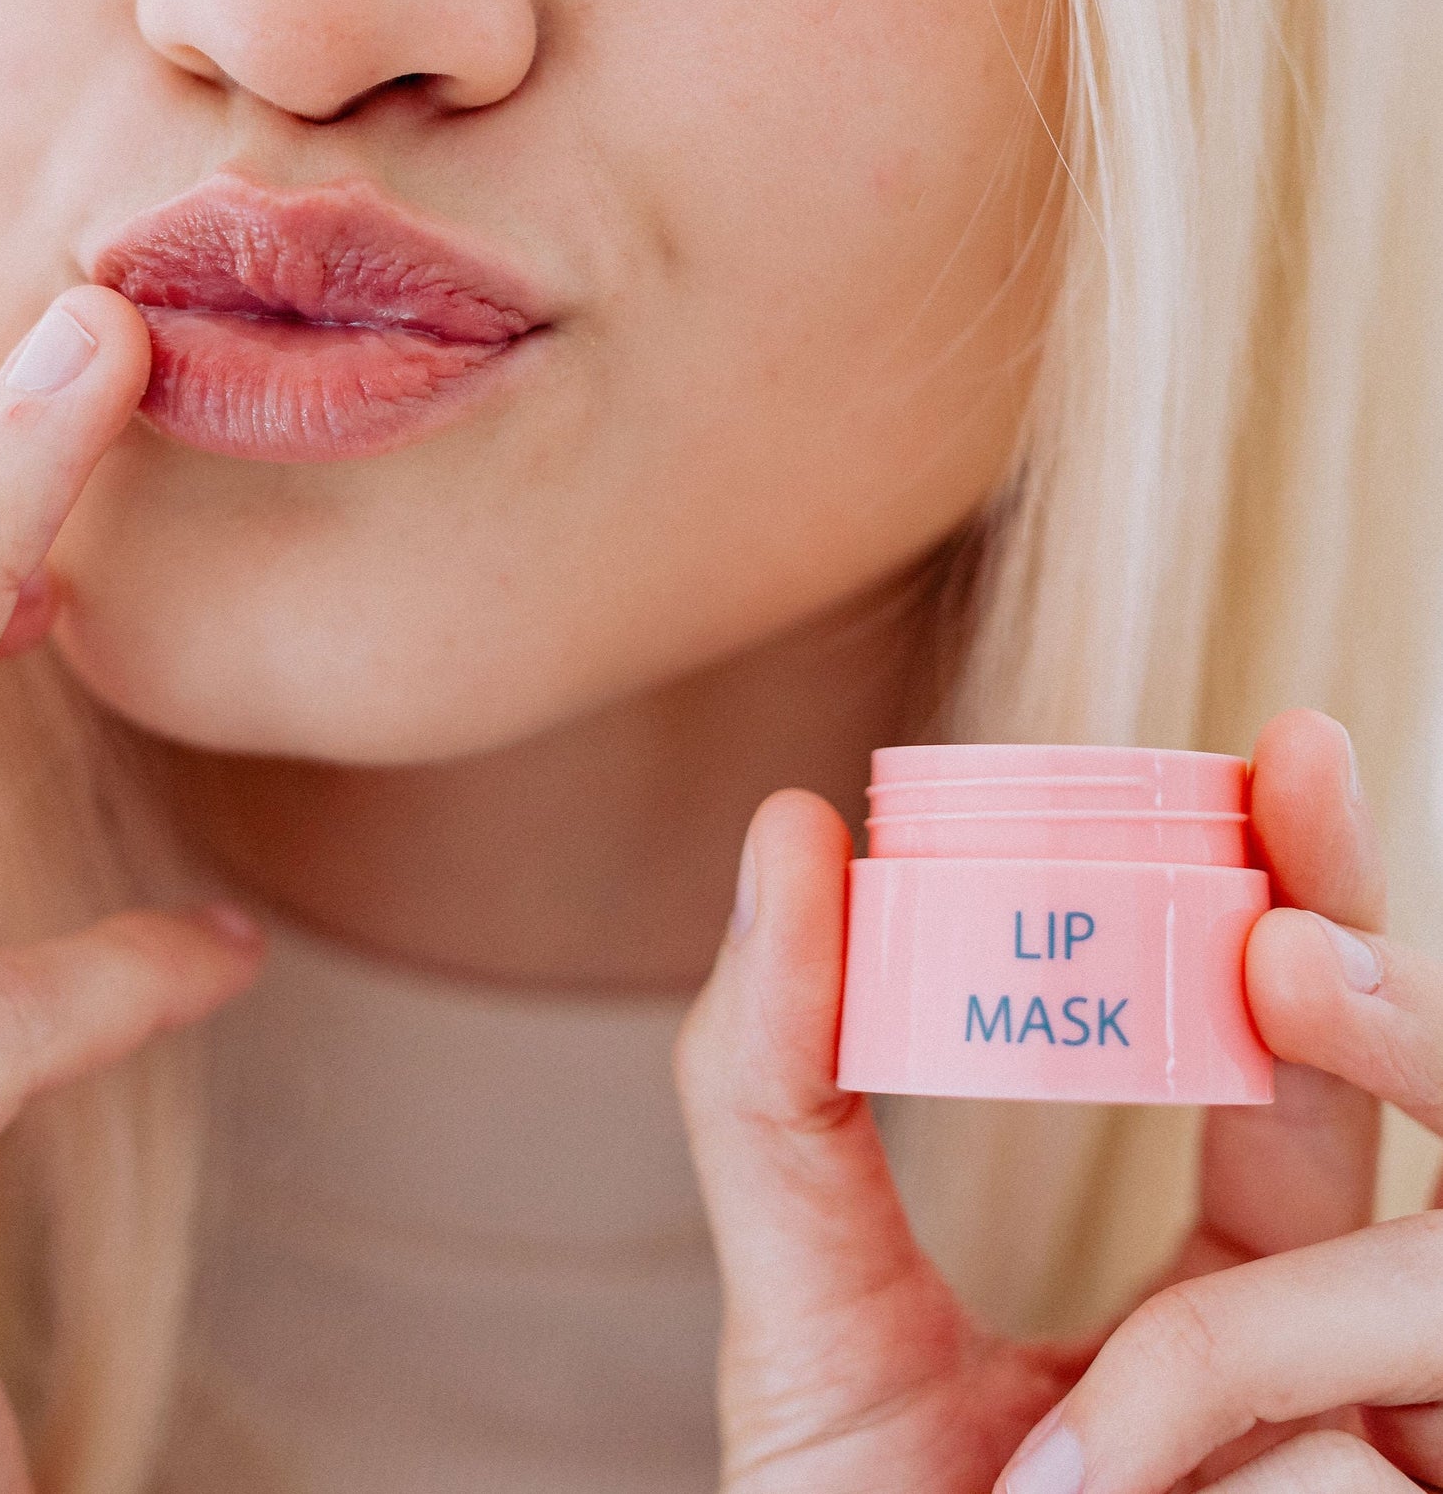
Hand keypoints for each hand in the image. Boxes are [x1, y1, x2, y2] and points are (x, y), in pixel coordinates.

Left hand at [674, 710, 1442, 1492]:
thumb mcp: (802, 1313)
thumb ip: (782, 1083)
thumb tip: (790, 828)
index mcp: (1239, 1285)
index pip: (1308, 1060)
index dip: (1322, 890)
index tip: (1290, 742)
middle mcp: (1374, 1365)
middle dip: (1398, 1002)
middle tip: (1284, 932)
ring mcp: (1427, 1454)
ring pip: (1416, 1301)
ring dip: (1210, 1379)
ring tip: (1065, 1486)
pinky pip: (1365, 1472)